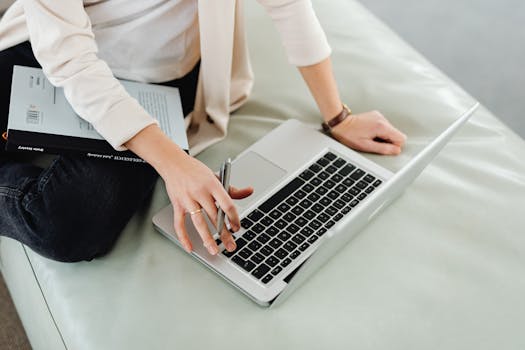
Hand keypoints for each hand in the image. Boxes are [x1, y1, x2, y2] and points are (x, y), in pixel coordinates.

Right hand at [124, 125, 252, 254]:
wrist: (173, 162)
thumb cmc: (196, 171)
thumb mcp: (216, 176)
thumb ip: (232, 188)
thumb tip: (249, 191)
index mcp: (212, 184)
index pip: (227, 204)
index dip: (234, 218)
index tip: (237, 228)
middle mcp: (200, 192)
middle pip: (215, 217)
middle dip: (224, 234)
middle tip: (231, 246)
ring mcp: (188, 199)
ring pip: (198, 223)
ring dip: (207, 238)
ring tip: (214, 250)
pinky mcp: (177, 204)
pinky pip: (179, 224)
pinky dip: (184, 237)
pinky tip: (190, 247)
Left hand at [330, 110, 406, 154]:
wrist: (341, 124)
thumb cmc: (350, 135)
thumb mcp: (366, 146)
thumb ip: (383, 149)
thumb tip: (396, 150)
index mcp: (382, 126)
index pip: (401, 138)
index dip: (394, 146)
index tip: (383, 147)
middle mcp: (382, 119)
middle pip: (396, 134)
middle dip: (388, 141)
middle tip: (374, 142)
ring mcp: (379, 116)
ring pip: (390, 130)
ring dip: (383, 136)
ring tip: (370, 137)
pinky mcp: (376, 115)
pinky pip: (384, 126)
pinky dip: (379, 131)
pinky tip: (369, 132)